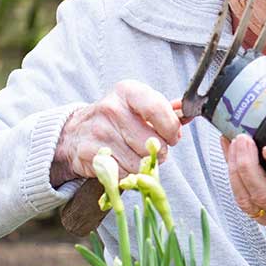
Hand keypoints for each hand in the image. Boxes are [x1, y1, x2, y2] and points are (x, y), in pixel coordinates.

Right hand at [51, 81, 183, 186]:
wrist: (76, 132)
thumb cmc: (117, 118)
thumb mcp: (140, 104)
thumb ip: (167, 110)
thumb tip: (189, 113)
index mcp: (128, 91)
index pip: (159, 110)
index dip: (172, 129)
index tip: (173, 136)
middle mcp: (111, 109)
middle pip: (152, 143)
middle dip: (158, 151)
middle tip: (151, 147)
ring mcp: (99, 132)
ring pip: (139, 163)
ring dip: (143, 165)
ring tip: (135, 154)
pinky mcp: (90, 154)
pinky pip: (123, 174)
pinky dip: (127, 174)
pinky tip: (121, 162)